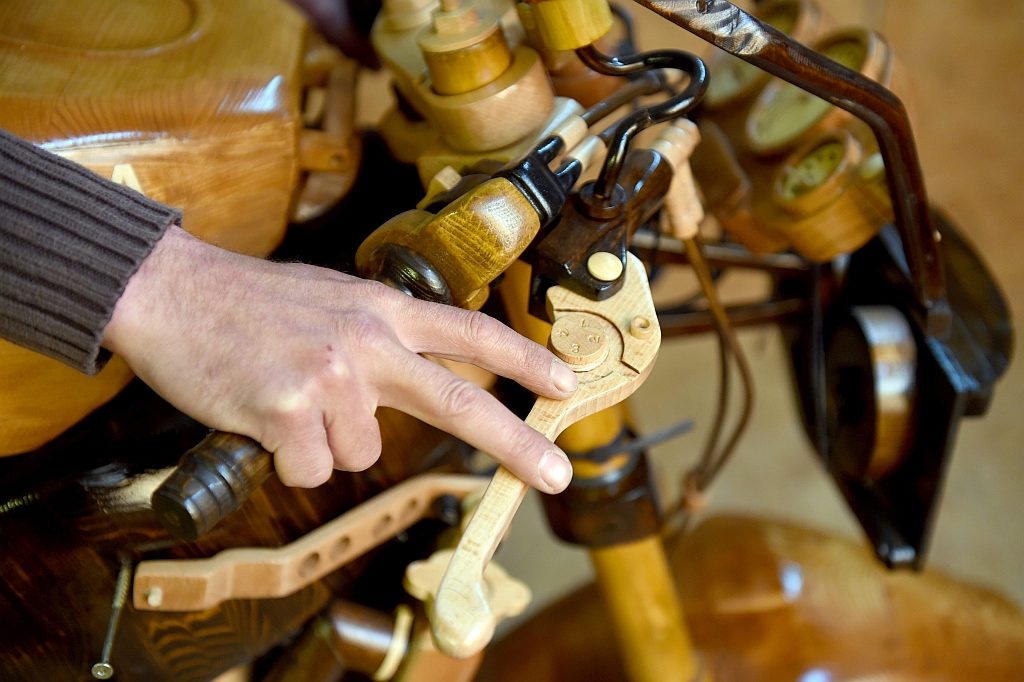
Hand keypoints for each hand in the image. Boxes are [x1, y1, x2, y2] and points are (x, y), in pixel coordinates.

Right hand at [103, 226, 575, 491]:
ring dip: (325, 444)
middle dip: (515, 441)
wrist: (171, 291)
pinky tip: (261, 420)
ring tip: (284, 402)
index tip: (563, 380)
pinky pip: (310, 469)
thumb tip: (406, 385)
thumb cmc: (246, 302)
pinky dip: (286, 459)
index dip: (522, 358)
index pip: (469, 331)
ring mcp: (331, 375)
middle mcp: (368, 340)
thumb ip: (377, 336)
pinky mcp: (289, 409)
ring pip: (359, 453)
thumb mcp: (330, 299)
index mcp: (381, 308)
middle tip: (556, 472)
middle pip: (459, 400)